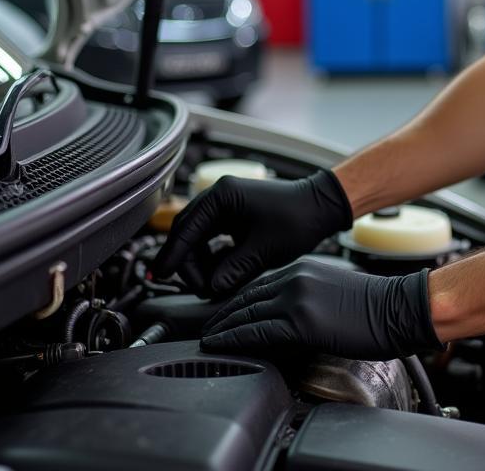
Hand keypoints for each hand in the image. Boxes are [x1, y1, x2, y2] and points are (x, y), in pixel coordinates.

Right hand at [153, 168, 353, 294]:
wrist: (322, 207)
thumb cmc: (298, 219)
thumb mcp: (264, 249)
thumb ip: (234, 269)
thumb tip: (211, 288)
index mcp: (222, 196)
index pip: (186, 229)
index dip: (174, 256)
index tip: (162, 276)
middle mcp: (220, 196)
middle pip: (188, 232)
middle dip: (187, 262)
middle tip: (195, 288)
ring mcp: (227, 205)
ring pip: (199, 237)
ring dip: (200, 262)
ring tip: (210, 285)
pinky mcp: (235, 216)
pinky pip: (213, 238)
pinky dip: (213, 257)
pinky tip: (220, 275)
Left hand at [200, 256, 443, 360]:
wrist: (397, 307)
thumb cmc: (373, 305)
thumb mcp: (331, 290)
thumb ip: (304, 297)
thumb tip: (285, 317)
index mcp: (303, 268)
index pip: (258, 285)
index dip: (236, 302)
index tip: (223, 315)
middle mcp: (295, 277)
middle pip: (247, 297)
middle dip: (223, 315)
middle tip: (206, 329)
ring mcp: (297, 298)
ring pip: (246, 314)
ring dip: (222, 328)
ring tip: (207, 339)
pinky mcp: (301, 321)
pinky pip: (257, 332)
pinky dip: (234, 339)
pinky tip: (220, 344)